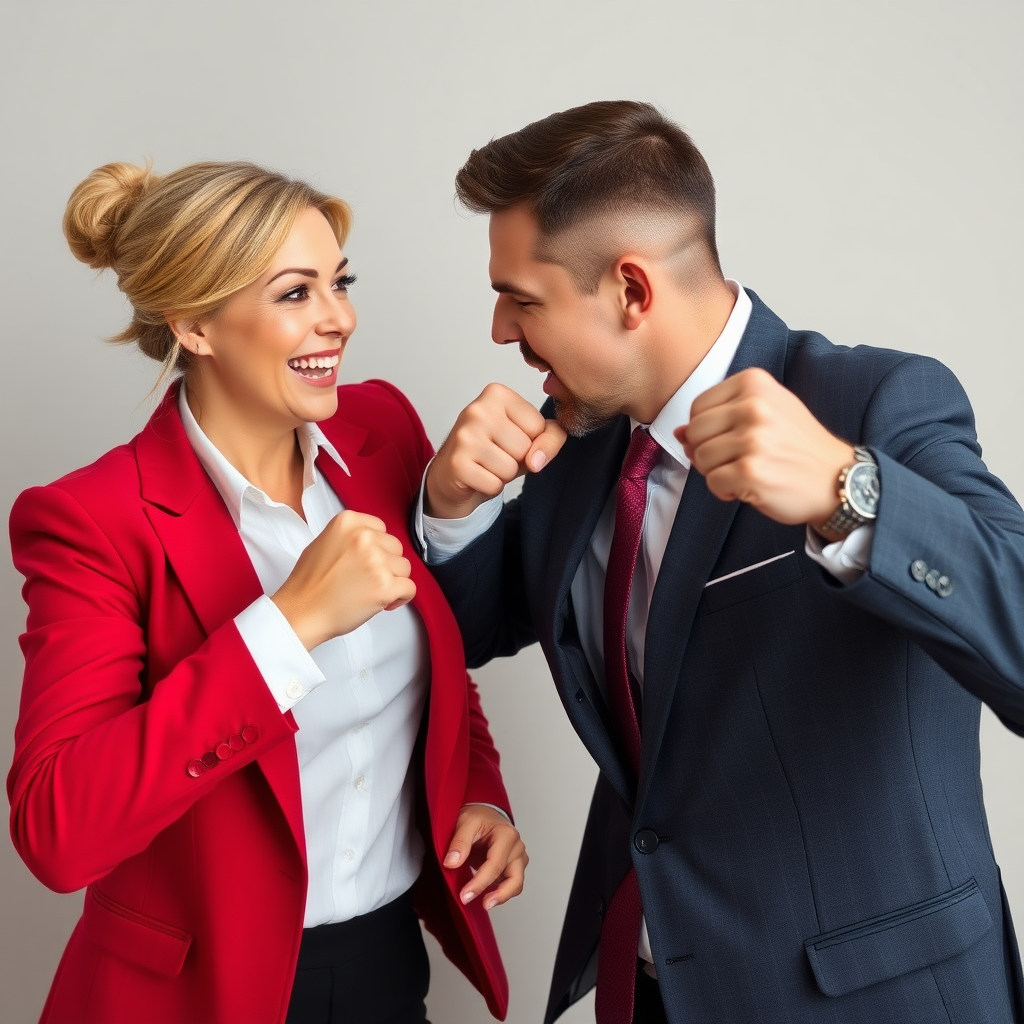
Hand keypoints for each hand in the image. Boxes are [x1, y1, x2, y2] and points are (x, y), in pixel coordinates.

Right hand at [271, 511, 415, 649]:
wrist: (302, 612)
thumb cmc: (309, 584)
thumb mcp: (324, 542)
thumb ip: (350, 536)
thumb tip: (373, 543)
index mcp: (348, 522)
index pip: (381, 529)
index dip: (377, 548)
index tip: (368, 561)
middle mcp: (364, 537)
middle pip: (396, 547)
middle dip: (386, 564)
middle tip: (367, 580)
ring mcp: (376, 561)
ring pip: (405, 568)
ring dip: (393, 581)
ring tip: (371, 591)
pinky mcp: (385, 585)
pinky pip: (410, 588)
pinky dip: (402, 597)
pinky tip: (385, 603)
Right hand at [425, 383, 566, 519]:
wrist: (453, 473)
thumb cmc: (493, 450)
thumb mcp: (529, 437)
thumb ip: (551, 437)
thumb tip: (537, 459)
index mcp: (497, 394)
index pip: (538, 426)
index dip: (530, 440)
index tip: (509, 438)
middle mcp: (478, 410)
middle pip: (524, 448)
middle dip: (516, 459)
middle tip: (496, 454)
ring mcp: (464, 436)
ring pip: (510, 468)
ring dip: (503, 475)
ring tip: (487, 465)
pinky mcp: (457, 463)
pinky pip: (494, 485)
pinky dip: (490, 487)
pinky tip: (478, 476)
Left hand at [444, 804, 527, 910]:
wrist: (484, 814)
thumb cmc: (477, 816)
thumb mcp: (465, 822)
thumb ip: (459, 842)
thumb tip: (451, 863)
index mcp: (506, 834)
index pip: (495, 865)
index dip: (479, 883)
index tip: (465, 895)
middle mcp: (516, 847)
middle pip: (514, 878)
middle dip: (499, 895)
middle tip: (482, 904)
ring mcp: (518, 857)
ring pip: (517, 884)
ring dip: (502, 895)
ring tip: (485, 903)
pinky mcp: (514, 866)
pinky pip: (513, 884)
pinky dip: (502, 892)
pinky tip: (487, 895)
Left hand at [676, 368, 853, 530]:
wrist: (837, 478)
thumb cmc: (798, 447)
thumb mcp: (766, 414)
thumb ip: (721, 417)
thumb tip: (679, 433)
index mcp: (754, 383)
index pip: (698, 407)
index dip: (708, 430)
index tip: (734, 438)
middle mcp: (754, 406)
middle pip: (694, 432)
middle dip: (709, 452)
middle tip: (740, 459)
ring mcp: (753, 439)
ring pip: (700, 458)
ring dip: (718, 472)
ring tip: (749, 471)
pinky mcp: (751, 471)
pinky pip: (713, 482)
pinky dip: (726, 491)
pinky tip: (750, 486)